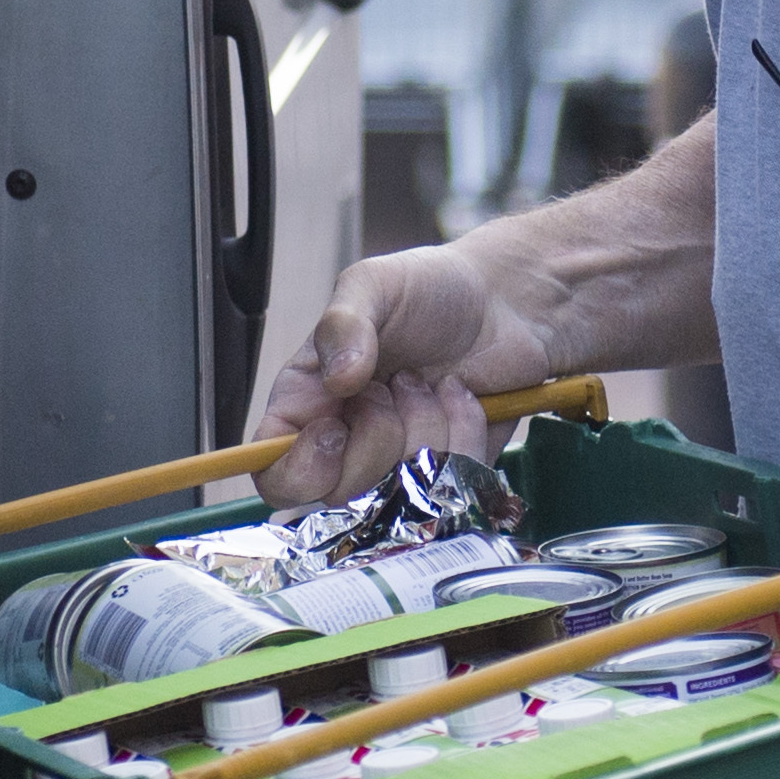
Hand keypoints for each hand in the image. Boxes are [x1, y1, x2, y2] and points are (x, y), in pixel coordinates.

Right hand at [250, 246, 530, 505]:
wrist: (504, 298)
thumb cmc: (429, 288)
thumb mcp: (374, 285)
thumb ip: (342, 325)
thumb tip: (337, 380)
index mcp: (309, 401)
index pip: (275, 472)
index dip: (300, 468)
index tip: (334, 429)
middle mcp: (349, 441)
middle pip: (339, 493)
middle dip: (377, 438)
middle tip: (400, 382)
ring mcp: (400, 462)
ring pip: (400, 491)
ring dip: (425, 427)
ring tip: (434, 381)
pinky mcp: (451, 472)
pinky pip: (452, 483)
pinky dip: (463, 433)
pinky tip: (462, 395)